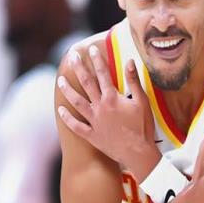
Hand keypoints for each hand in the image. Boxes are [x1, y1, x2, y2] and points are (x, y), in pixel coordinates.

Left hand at [57, 46, 160, 179]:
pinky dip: (67, 118)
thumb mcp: (143, 102)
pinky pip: (76, 126)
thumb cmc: (143, 127)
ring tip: (60, 80)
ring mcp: (94, 121)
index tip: (91, 49)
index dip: (97, 60)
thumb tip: (129, 62)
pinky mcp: (92, 135)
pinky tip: (61, 110)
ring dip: (67, 90)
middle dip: (79, 68)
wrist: (138, 153)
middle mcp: (100, 107)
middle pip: (87, 84)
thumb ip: (134, 81)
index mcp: (112, 98)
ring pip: (77, 102)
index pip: (103, 74)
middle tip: (72, 56)